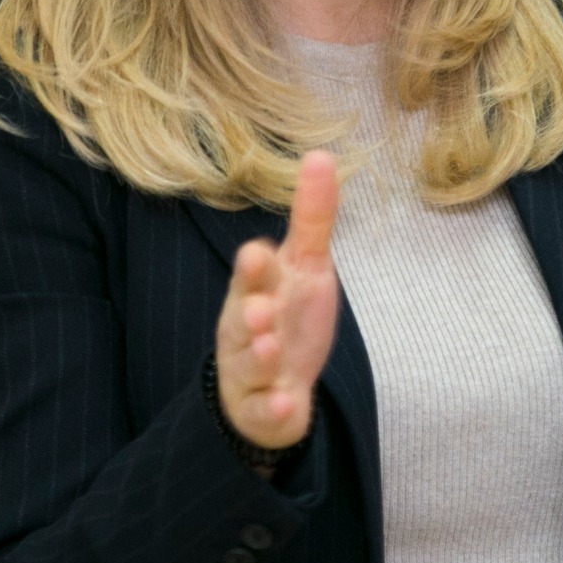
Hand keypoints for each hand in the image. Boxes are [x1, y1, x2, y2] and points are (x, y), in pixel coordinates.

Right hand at [215, 151, 340, 449]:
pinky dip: (274, 406)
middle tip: (260, 309)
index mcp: (256, 290)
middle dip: (250, 314)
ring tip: (272, 347)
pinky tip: (289, 402)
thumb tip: (320, 153)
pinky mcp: (261, 407)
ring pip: (249, 364)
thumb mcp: (304, 266)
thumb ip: (311, 217)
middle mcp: (246, 328)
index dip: (254, 267)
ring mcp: (251, 371)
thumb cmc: (287, 315)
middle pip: (242, 320)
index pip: (252, 275)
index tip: (258, 253)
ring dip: (260, 356)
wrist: (277, 385)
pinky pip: (264, 410)